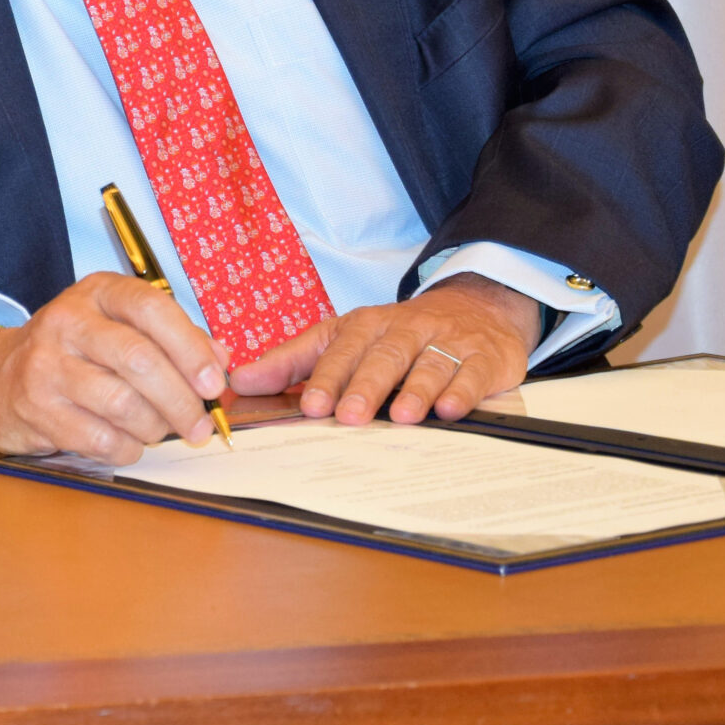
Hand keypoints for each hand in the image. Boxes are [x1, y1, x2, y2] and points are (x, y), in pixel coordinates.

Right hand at [0, 275, 228, 464]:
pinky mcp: (35, 409)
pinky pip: (100, 439)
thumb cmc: (73, 352)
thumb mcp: (118, 327)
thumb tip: (220, 361)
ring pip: (123, 404)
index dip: (191, 347)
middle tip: (200, 425)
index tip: (214, 382)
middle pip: (140, 360)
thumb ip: (171, 338)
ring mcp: (46, 365)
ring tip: (161, 432)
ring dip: (156, 428)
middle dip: (182, 400)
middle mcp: (67, 321)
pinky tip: (129, 443)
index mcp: (97, 292)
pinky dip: (127, 448)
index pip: (152, 308)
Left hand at [228, 272, 538, 425]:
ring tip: (402, 416)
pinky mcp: (484, 358)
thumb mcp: (342, 338)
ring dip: (416, 390)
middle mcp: (405, 330)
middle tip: (348, 416)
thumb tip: (240, 381)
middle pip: (382, 356)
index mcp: (365, 326)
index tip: (311, 405)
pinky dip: (463, 391)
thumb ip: (292, 361)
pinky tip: (452, 410)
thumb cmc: (396, 334)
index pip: (341, 350)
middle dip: (364, 386)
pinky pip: (473, 373)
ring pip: (428, 364)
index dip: (326, 378)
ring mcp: (447, 342)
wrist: (476, 308)